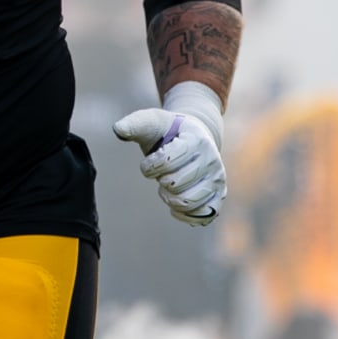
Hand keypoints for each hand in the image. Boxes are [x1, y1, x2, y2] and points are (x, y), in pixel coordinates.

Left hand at [113, 107, 225, 226]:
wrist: (194, 137)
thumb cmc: (168, 131)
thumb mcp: (152, 122)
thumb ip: (135, 124)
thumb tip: (118, 129)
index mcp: (196, 139)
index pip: (167, 161)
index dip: (150, 165)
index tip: (150, 161)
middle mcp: (212, 160)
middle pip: (175, 184)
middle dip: (161, 181)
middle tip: (161, 175)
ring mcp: (217, 179)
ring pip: (189, 202)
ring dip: (171, 199)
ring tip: (168, 189)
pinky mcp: (219, 195)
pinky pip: (204, 216)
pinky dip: (186, 216)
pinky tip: (176, 206)